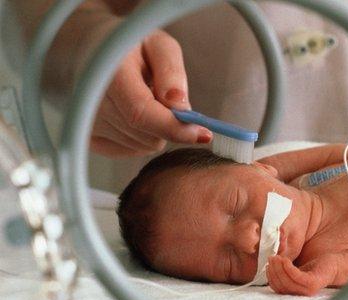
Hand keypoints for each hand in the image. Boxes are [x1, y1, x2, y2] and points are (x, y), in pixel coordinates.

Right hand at [91, 30, 212, 156]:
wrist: (91, 51)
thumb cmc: (131, 48)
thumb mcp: (158, 45)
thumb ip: (171, 71)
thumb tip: (179, 105)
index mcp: (109, 73)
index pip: (141, 112)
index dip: (174, 127)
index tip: (203, 133)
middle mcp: (91, 101)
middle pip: (146, 134)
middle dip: (170, 124)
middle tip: (167, 99)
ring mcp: (87, 123)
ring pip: (143, 145)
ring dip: (156, 129)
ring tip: (146, 100)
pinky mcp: (89, 139)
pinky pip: (132, 150)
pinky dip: (143, 137)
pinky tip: (136, 113)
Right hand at [266, 255, 326, 295]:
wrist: (337, 264)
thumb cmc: (317, 267)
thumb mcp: (299, 269)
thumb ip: (287, 272)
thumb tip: (270, 267)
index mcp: (296, 292)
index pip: (278, 288)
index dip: (271, 276)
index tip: (268, 265)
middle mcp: (301, 294)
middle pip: (280, 286)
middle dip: (273, 272)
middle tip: (271, 258)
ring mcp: (308, 290)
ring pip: (286, 283)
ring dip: (278, 269)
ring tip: (276, 257)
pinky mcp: (314, 283)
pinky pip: (296, 277)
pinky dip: (287, 268)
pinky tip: (284, 259)